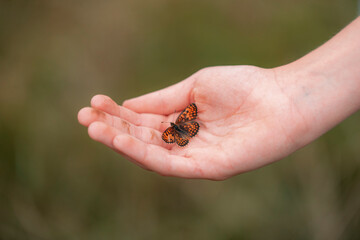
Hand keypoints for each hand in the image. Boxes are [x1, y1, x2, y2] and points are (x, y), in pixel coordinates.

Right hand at [78, 65, 307, 179]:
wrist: (280, 98)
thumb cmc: (242, 87)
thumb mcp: (194, 86)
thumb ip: (163, 99)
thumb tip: (129, 105)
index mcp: (182, 120)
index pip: (143, 120)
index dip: (118, 112)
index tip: (95, 102)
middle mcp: (185, 141)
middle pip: (142, 138)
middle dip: (112, 128)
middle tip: (84, 117)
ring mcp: (195, 157)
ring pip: (151, 154)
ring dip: (122, 143)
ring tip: (96, 130)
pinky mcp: (206, 168)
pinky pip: (170, 165)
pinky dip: (144, 154)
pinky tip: (122, 142)